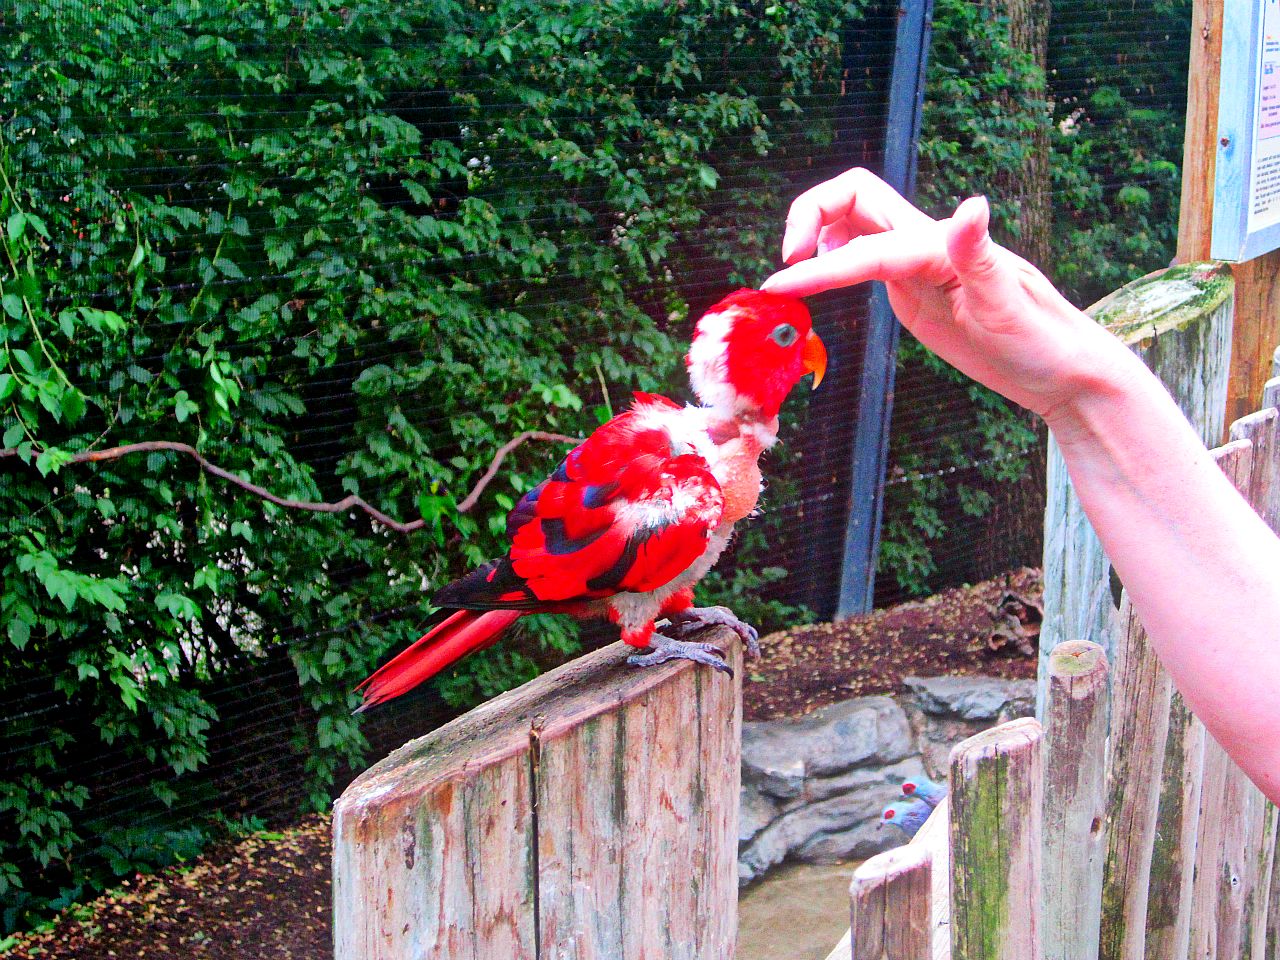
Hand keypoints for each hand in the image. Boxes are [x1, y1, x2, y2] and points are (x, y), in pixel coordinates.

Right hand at [760, 168, 1132, 420]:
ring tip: (791, 278)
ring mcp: (916, 263)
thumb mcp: (1009, 307)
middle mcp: (924, 243)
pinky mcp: (911, 287)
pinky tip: (819, 282)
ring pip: (852, 221)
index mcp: (940, 247)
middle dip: (808, 214)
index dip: (818, 267)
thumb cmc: (1042, 343)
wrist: (1062, 370)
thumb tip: (970, 205)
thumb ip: (980, 256)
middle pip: (852, 196)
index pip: (864, 248)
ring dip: (814, 231)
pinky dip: (829, 258)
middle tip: (784, 269)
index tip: (779, 288)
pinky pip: (861, 256)